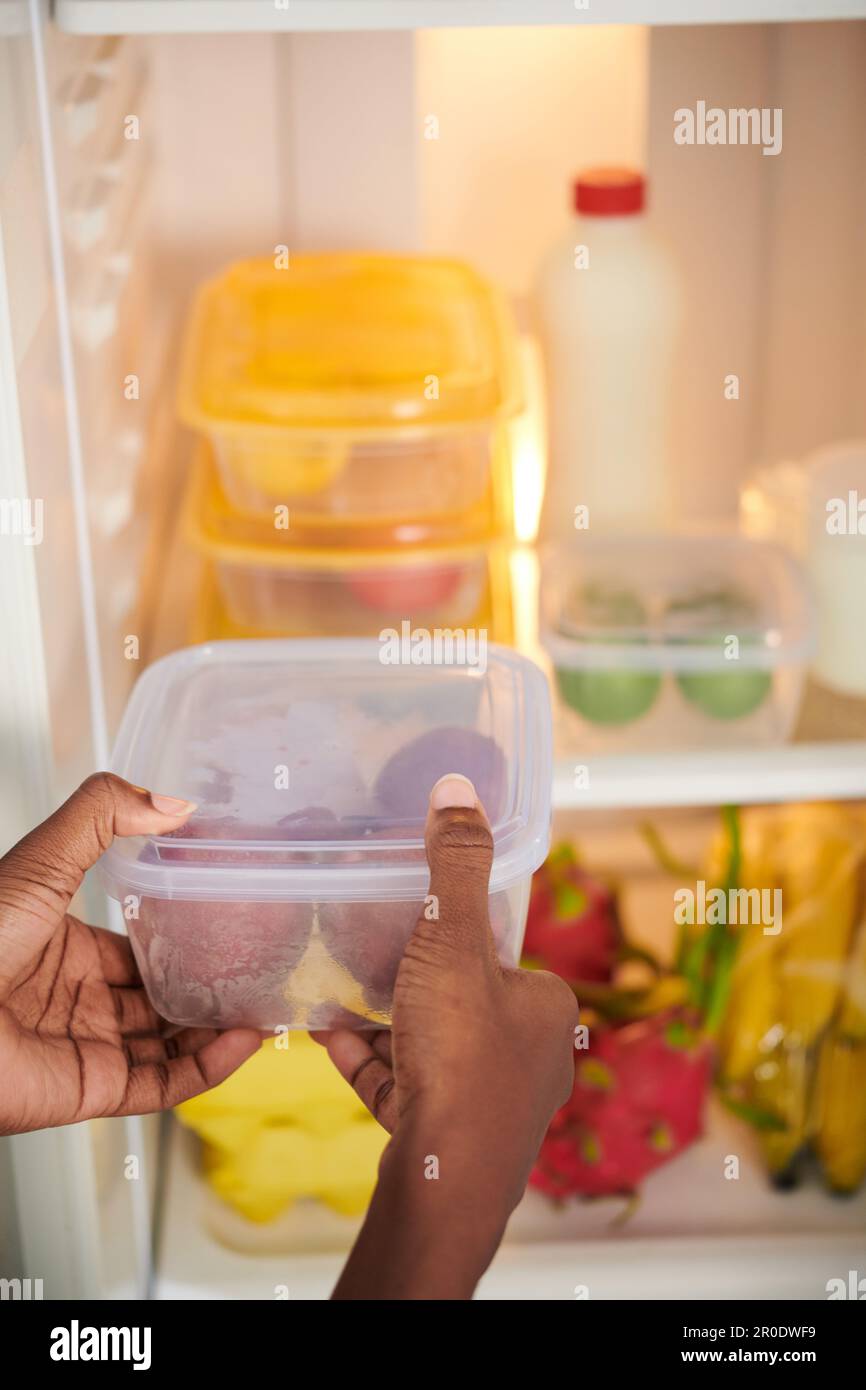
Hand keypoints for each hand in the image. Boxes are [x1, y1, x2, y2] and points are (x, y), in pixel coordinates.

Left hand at [0, 774, 260, 1135]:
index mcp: (62, 948)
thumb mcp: (42, 858)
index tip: (228, 926)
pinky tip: (242, 1041)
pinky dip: (208, 1067)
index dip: (182, 941)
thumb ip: (103, 816)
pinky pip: (162, 1083)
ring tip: (266, 1008)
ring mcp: (86, 1047)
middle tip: (259, 972)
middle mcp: (76, 1000)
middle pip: (159, 999)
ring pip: (171, 1043)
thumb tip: (174, 802)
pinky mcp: (92, 1089)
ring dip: (219, 1029)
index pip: (136, 949)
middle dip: (209, 988)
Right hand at [318, 774, 577, 1299]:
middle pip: (465, 1000)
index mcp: (548, 1006)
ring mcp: (494, 1105)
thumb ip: (453, 866)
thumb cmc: (462, 1054)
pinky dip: (373, 1064)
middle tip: (374, 954)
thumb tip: (458, 785)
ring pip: (434, 1048)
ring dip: (389, 1024)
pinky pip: (407, 1087)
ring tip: (342, 994)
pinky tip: (331, 1041)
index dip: (457, 932)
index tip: (416, 918)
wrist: (446, 1177)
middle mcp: (533, 1057)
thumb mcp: (452, 942)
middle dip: (418, 981)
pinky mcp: (452, 1138)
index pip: (501, 954)